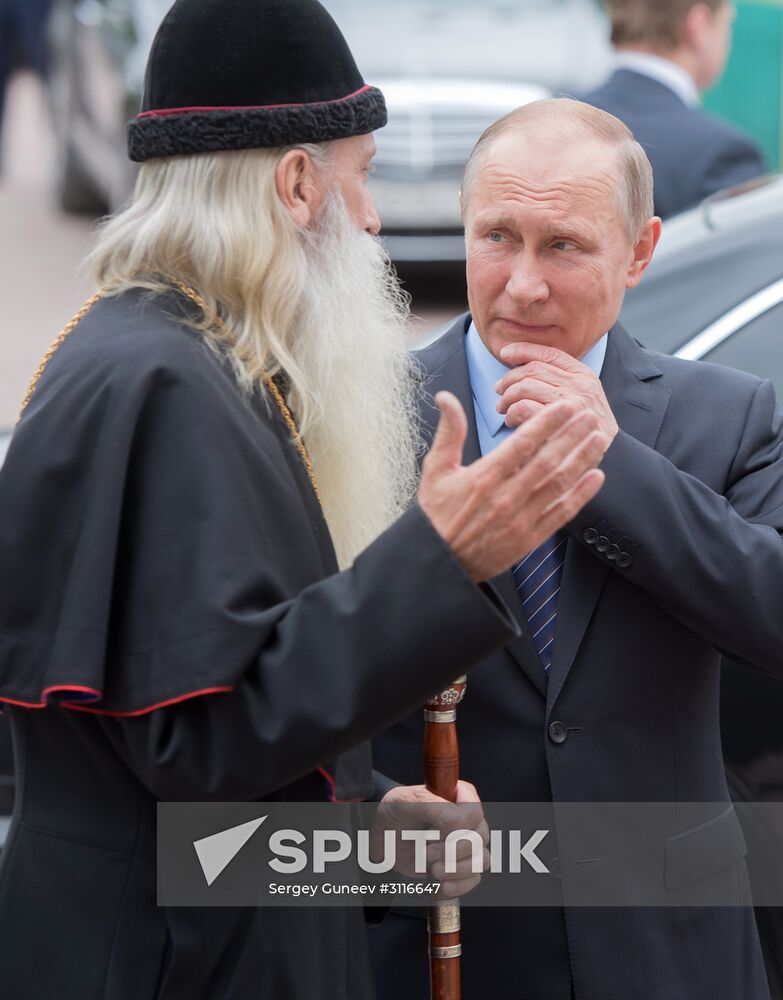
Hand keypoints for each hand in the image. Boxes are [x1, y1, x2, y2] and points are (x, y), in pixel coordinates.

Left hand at [377, 781, 487, 898]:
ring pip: (481, 861)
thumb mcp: (407, 801)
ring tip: (433, 870)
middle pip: (479, 840)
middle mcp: (468, 819)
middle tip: (427, 853)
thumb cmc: (395, 812)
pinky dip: (457, 887)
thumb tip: (457, 820)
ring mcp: (465, 843)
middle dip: (452, 852)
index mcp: (460, 796)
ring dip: (456, 871)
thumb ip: (434, 806)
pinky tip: (439, 886)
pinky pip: (473, 880)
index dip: (455, 828)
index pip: (474, 813)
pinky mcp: (459, 864)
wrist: (381, 837)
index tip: (432, 833)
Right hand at [418, 392, 607, 581]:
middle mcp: (506, 497)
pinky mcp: (529, 538)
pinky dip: (580, 495)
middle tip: (590, 416)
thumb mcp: (436, 470)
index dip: (547, 422)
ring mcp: (521, 519)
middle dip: (572, 435)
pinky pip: (561, 513)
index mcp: (484, 478)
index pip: (522, 444)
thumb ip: (449, 432)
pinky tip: (595, 478)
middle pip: (547, 461)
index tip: (566, 406)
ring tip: (598, 439)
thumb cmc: (438, 514)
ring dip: (581, 460)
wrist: (442, 561)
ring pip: (558, 484)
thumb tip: (446, 398)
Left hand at [495, 342, 618, 445]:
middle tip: (500, 390)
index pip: (549, 354)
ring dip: (507, 398)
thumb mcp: (584, 397)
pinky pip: (524, 408)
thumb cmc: (589, 428)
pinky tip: (511, 420)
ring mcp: (570, 404)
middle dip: (509, 379)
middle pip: (532, 369)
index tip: (506, 353)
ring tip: (503, 408)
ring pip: (525, 387)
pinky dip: (512, 413)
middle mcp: (579, 386)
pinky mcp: (559, 424)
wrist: (614, 455)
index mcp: (584, 375)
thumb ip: (561, 381)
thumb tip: (523, 367)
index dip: (523, 350)